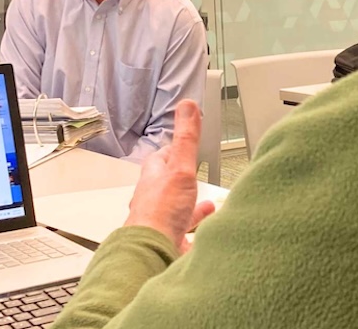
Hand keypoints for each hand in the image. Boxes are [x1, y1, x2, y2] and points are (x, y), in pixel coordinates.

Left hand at [124, 100, 216, 252]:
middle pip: (169, 185)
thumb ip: (186, 139)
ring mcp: (161, 222)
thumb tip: (187, 107)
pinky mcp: (169, 241)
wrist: (151, 252)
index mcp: (153, 178)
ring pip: (177, 211)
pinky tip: (206, 235)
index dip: (174, 150)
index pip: (162, 157)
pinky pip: (186, 234)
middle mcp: (154, 200)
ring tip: (206, 205)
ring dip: (191, 206)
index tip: (183, 142)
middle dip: (183, 180)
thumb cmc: (159, 212)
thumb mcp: (179, 168)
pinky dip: (197, 231)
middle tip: (192, 175)